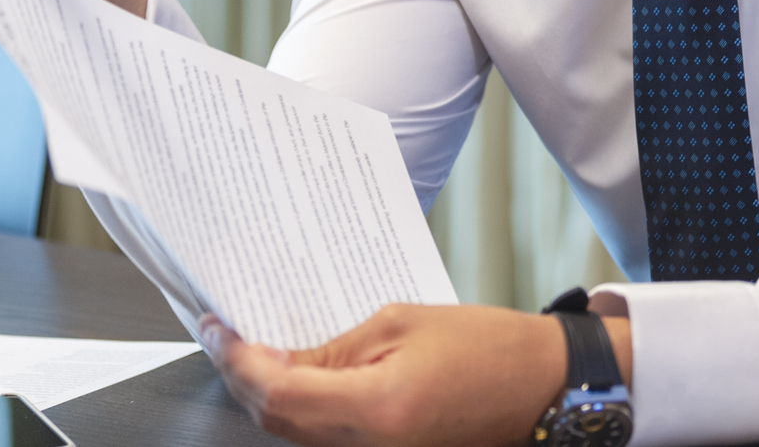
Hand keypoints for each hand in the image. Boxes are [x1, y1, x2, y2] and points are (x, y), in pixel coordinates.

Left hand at [203, 304, 585, 446]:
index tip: (217, 330)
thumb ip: (335, 347)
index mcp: (375, 407)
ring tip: (256, 353)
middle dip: (245, 379)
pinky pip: (326, 441)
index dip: (238, 360)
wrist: (541, 385)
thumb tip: (280, 359)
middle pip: (277, 421)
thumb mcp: (401, 323)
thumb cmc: (486, 345)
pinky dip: (301, 412)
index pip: (278, 390)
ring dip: (269, 397)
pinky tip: (296, 379)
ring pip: (296, 436)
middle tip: (227, 337)